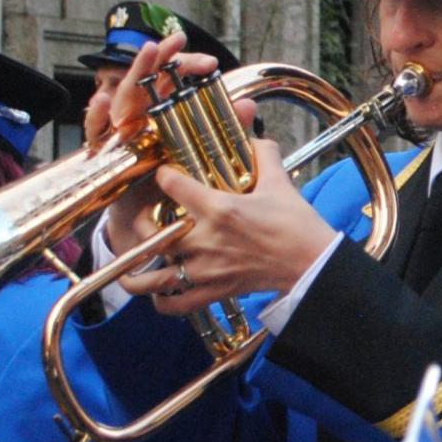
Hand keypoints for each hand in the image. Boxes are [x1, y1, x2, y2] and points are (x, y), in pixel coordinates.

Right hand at [89, 32, 228, 253]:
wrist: (144, 228)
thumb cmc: (170, 190)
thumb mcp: (198, 160)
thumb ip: (221, 131)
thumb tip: (248, 105)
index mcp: (161, 117)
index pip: (171, 82)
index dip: (185, 65)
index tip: (208, 61)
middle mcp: (139, 120)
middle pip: (145, 82)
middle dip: (158, 60)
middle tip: (174, 42)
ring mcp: (118, 133)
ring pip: (121, 97)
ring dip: (132, 75)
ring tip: (145, 55)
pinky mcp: (102, 152)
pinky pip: (95, 132)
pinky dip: (96, 116)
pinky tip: (102, 102)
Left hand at [116, 139, 333, 314]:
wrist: (313, 262)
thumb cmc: (297, 223)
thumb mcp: (279, 182)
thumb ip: (263, 155)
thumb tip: (254, 137)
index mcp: (219, 207)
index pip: (172, 185)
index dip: (163, 176)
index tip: (165, 175)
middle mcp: (206, 240)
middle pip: (152, 233)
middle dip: (139, 223)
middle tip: (143, 217)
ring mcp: (207, 269)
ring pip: (155, 276)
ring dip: (136, 273)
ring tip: (128, 266)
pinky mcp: (215, 291)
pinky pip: (177, 304)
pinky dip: (162, 302)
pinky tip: (158, 293)